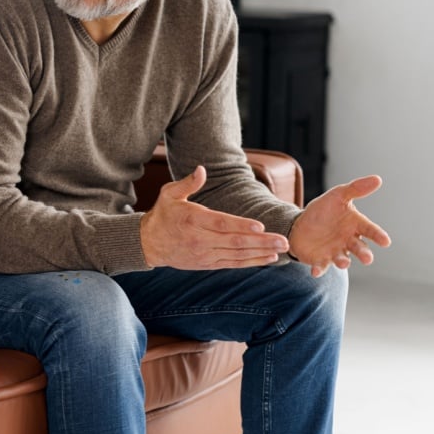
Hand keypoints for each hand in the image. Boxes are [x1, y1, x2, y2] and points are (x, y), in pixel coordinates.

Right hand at [140, 165, 289, 268]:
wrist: (149, 243)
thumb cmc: (163, 214)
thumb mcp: (169, 194)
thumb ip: (188, 183)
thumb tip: (202, 170)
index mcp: (192, 220)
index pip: (220, 223)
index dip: (241, 225)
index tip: (261, 226)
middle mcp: (200, 239)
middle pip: (234, 241)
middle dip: (261, 242)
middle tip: (283, 241)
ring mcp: (205, 254)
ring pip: (237, 255)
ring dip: (261, 253)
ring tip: (281, 250)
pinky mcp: (208, 263)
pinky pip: (233, 263)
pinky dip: (251, 262)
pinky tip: (268, 258)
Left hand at [288, 175, 389, 277]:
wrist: (300, 225)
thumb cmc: (324, 211)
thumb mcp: (337, 196)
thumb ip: (356, 189)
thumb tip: (377, 179)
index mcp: (355, 225)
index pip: (370, 230)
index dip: (378, 235)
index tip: (385, 241)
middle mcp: (348, 241)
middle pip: (359, 248)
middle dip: (364, 253)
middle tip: (367, 258)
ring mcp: (335, 252)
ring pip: (343, 259)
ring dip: (343, 262)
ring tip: (343, 263)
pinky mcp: (321, 260)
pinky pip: (322, 266)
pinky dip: (320, 269)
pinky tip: (316, 272)